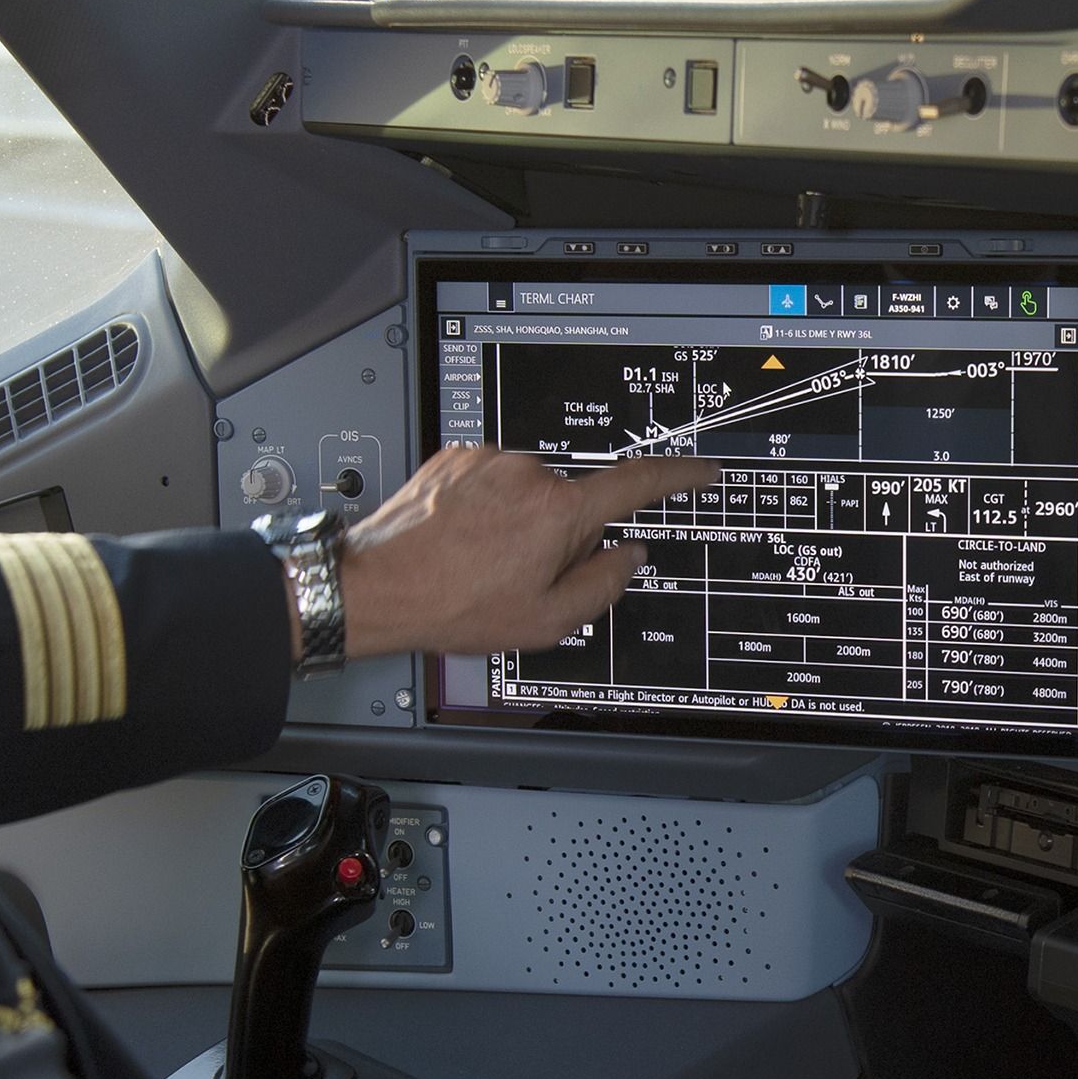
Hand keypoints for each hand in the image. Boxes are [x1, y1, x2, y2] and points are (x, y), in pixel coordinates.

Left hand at [326, 446, 718, 658]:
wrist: (376, 584)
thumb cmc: (452, 605)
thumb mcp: (545, 621)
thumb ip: (602, 585)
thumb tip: (627, 558)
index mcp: (560, 512)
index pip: (639, 482)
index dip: (680, 475)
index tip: (701, 470)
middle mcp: (529, 473)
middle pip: (573, 501)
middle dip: (562, 536)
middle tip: (523, 575)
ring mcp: (489, 460)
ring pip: (530, 492)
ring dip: (520, 522)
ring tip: (481, 561)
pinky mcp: (457, 458)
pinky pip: (493, 481)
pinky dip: (487, 509)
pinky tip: (462, 540)